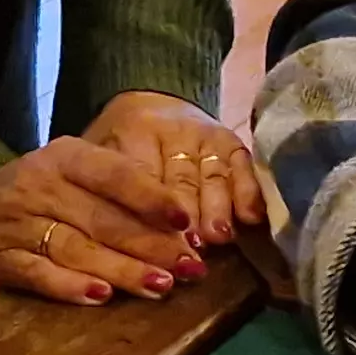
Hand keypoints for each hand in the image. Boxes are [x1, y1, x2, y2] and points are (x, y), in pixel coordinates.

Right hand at [0, 134, 203, 305]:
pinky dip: (69, 286)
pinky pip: (37, 273)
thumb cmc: (46, 190)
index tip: (186, 222)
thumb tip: (183, 228)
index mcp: (66, 157)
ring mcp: (17, 223)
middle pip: (103, 219)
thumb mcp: (79, 174)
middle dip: (151, 245)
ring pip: (77, 248)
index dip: (152, 198)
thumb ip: (124, 192)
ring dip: (122, 270)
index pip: (115, 175)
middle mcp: (40, 184)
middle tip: (190, 268)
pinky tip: (101, 297)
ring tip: (160, 286)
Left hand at [85, 90, 264, 251]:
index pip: (141, 174)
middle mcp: (170, 130)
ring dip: (217, 206)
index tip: (162, 238)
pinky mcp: (229, 140)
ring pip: (212, 173)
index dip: (152, 206)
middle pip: (180, 178)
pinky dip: (248, 190)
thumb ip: (113, 195)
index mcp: (129, 133)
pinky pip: (241, 164)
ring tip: (220, 236)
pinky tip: (251, 216)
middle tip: (191, 246)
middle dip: (187, 214)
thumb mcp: (104, 164)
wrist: (153, 108)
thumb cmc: (121, 148)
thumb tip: (120, 247)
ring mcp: (204, 134)